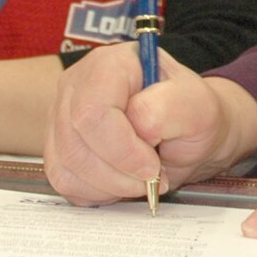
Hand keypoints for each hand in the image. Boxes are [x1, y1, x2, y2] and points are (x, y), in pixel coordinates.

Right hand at [43, 43, 256, 206]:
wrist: (186, 132)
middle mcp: (77, 86)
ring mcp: (61, 116)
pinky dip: (97, 192)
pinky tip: (122, 181)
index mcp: (110, 64)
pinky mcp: (58, 146)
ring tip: (141, 179)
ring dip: (110, 186)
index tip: (153, 166)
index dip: (122, 149)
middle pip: (75, 144)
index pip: (93, 112)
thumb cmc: (191, 114)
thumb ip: (169, 108)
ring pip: (67, 166)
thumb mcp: (198, 105)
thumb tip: (137, 125)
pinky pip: (65, 181)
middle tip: (152, 177)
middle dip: (118, 172)